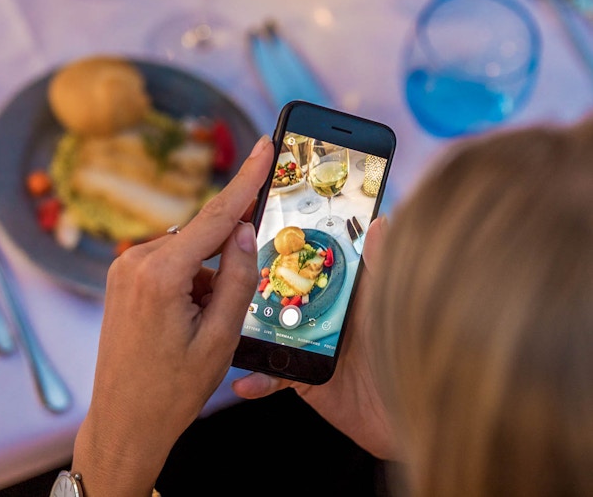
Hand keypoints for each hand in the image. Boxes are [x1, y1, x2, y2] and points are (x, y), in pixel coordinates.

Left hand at [73, 136, 274, 495]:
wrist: (123, 423)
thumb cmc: (172, 390)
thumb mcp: (221, 337)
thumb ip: (237, 277)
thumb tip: (243, 230)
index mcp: (159, 274)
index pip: (214, 216)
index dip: (247, 181)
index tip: (264, 147)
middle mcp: (134, 261)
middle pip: (201, 236)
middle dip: (225, 260)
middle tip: (227, 309)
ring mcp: (122, 269)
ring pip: (186, 253)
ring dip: (205, 279)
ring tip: (200, 331)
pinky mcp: (121, 280)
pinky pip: (168, 265)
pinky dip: (188, 283)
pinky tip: (186, 323)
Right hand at [231, 216, 398, 459]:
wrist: (412, 412)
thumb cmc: (410, 349)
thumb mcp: (394, 302)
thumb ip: (383, 266)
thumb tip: (379, 222)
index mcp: (341, 291)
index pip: (306, 263)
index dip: (283, 247)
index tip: (255, 227)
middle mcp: (320, 314)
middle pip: (278, 295)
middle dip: (250, 285)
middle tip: (223, 273)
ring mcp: (308, 346)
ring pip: (266, 332)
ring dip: (244, 331)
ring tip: (222, 322)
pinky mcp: (303, 378)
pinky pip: (273, 377)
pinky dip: (258, 380)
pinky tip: (245, 381)